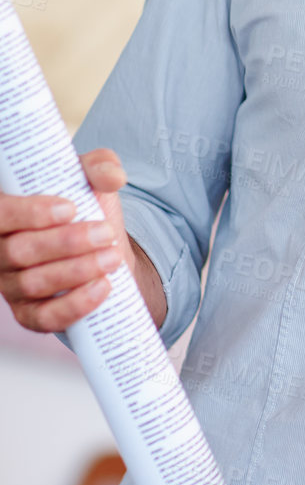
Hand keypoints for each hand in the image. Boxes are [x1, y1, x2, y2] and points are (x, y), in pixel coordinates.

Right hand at [0, 148, 145, 332]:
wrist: (101, 248)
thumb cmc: (84, 209)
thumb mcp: (89, 180)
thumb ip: (99, 166)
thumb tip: (113, 175)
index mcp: (4, 213)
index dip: (29, 213)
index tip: (71, 208)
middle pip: (18, 251)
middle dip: (66, 243)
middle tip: (104, 233)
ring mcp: (10, 285)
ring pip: (33, 283)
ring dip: (77, 271)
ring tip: (112, 256)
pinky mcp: (29, 314)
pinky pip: (43, 318)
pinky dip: (74, 305)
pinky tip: (103, 287)